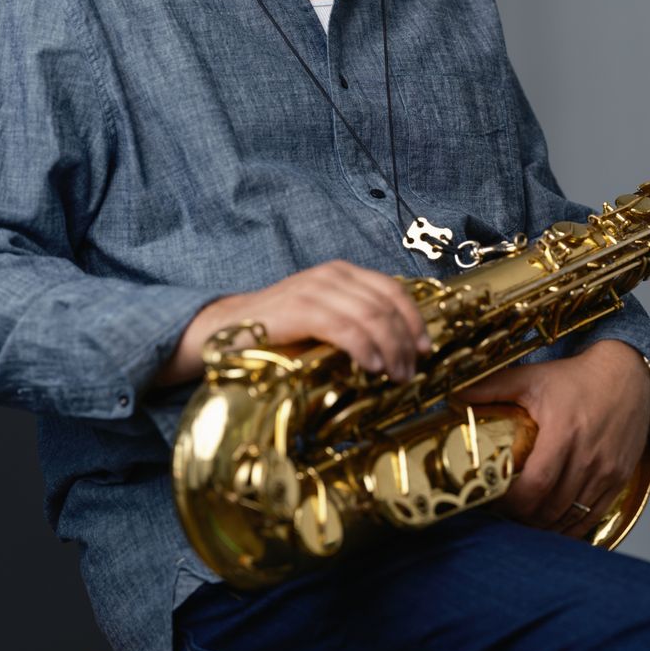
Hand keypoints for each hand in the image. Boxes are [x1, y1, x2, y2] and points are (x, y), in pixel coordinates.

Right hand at [153, 261, 430, 386]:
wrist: (224, 332)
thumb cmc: (278, 333)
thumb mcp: (323, 321)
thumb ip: (354, 323)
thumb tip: (398, 351)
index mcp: (343, 274)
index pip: (394, 290)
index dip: (414, 320)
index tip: (425, 350)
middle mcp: (332, 274)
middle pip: (387, 304)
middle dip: (405, 341)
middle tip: (410, 373)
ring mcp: (314, 288)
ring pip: (372, 316)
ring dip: (391, 350)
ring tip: (396, 376)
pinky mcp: (299, 308)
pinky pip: (345, 328)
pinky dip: (365, 349)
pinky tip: (372, 368)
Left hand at [454, 339, 649, 538]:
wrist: (627, 373)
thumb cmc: (577, 377)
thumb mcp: (532, 377)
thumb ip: (492, 387)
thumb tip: (453, 395)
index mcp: (564, 432)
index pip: (535, 484)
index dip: (512, 502)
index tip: (494, 501)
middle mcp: (588, 456)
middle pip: (551, 507)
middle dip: (524, 519)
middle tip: (504, 516)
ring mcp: (607, 470)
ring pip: (572, 517)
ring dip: (546, 526)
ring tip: (524, 522)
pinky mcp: (620, 478)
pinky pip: (594, 516)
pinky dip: (572, 526)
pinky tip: (553, 524)